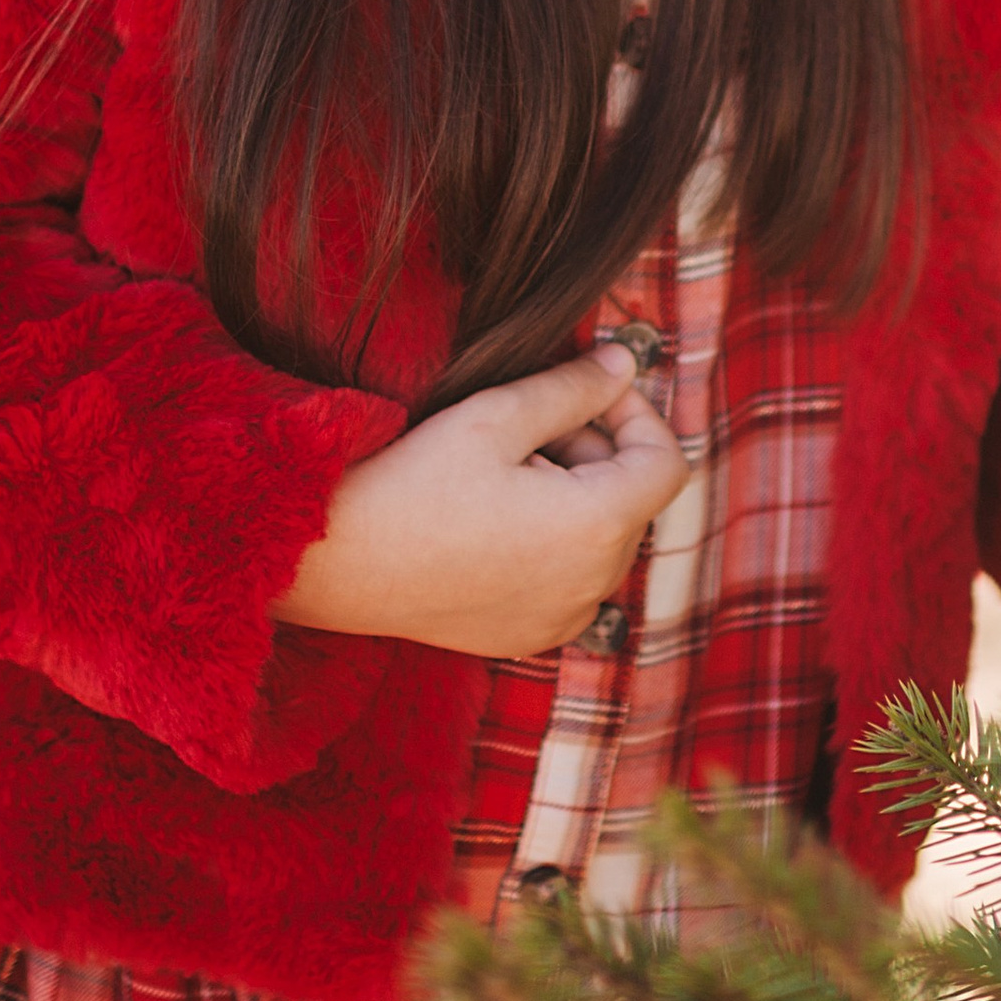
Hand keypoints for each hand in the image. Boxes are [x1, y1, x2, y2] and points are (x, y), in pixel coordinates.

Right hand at [272, 344, 689, 656]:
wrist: (333, 562)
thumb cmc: (411, 482)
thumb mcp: (497, 414)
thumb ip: (574, 387)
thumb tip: (625, 365)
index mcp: (597, 528)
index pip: (667, 463)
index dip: (637, 414)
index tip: (589, 388)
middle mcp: (592, 586)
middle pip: (634, 499)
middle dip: (597, 450)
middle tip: (528, 423)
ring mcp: (561, 620)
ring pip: (603, 538)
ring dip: (573, 494)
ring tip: (502, 470)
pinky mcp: (528, 635)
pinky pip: (570, 578)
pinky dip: (552, 540)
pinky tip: (492, 517)